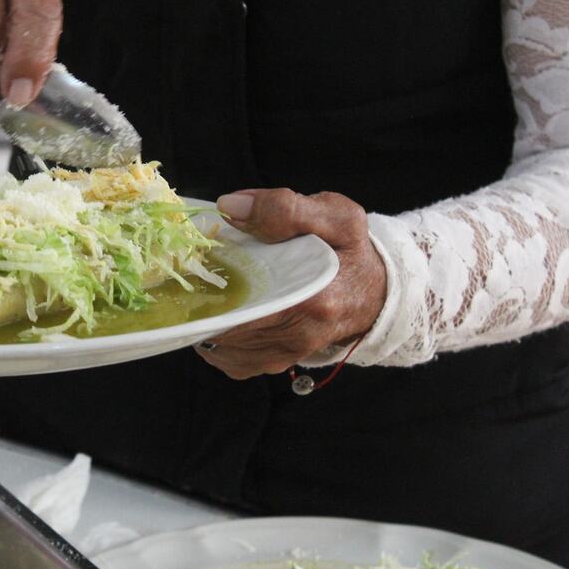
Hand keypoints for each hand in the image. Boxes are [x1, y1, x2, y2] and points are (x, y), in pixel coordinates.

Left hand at [196, 189, 386, 379]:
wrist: (376, 291)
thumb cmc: (351, 251)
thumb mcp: (335, 216)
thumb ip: (284, 208)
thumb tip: (230, 206)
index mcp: (314, 298)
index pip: (246, 305)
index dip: (209, 289)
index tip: (193, 270)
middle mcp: (299, 335)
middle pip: (226, 327)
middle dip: (202, 303)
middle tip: (191, 278)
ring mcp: (286, 354)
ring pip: (222, 346)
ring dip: (205, 320)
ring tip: (203, 291)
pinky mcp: (275, 362)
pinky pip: (230, 359)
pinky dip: (216, 337)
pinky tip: (219, 311)